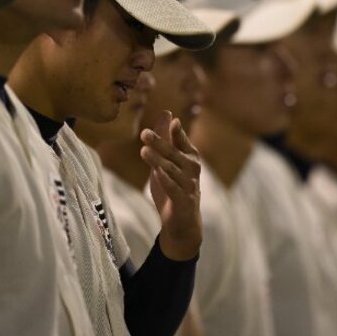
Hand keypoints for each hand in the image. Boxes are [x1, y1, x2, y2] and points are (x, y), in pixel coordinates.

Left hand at [140, 110, 201, 260]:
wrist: (182, 222)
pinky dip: (165, 180)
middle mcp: (193, 170)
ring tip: (143, 151)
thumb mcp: (169, 161)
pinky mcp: (183, 201)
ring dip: (158, 160)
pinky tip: (156, 172)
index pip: (183, 141)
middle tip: (144, 133)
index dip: (176, 130)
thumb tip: (167, 113)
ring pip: (173, 170)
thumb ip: (167, 138)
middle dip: (160, 142)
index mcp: (190, 157)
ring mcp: (189, 186)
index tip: (169, 117)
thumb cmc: (175, 186)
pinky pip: (173, 188)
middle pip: (175, 154)